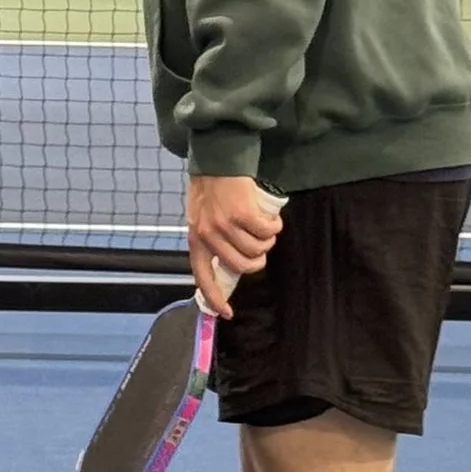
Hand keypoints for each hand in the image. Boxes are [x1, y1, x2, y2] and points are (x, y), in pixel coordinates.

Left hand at [185, 175, 282, 316]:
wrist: (217, 158)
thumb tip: (229, 263)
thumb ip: (212, 239)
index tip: (227, 313)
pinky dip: (274, 228)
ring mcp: (226, 224)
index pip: (203, 276)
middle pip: (242, 266)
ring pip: (258, 249)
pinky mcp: (244, 213)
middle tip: (260, 247)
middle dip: (258, 260)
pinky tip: (271, 219)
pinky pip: (268, 232)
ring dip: (267, 241)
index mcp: (196, 238)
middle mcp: (209, 234)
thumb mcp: (201, 217)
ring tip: (264, 227)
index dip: (215, 298)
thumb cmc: (210, 188)